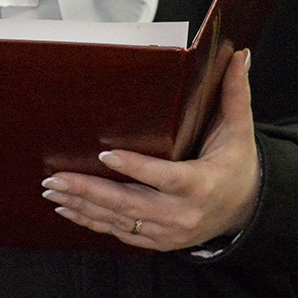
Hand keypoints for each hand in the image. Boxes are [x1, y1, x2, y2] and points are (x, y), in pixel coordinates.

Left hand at [40, 49, 259, 250]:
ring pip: (118, 220)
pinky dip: (90, 221)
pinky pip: (118, 233)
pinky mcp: (156, 241)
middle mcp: (181, 215)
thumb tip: (239, 56)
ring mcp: (167, 233)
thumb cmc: (237, 164)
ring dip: (82, 206)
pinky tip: (66, 208)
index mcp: (200, 185)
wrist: (246, 209)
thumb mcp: (239, 131)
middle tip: (56, 178)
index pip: (165, 177)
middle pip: (129, 204)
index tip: (106, 154)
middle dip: (89, 191)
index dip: (136, 168)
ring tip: (51, 190)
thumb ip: (235, 94)